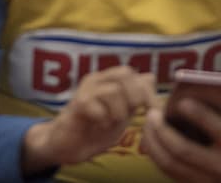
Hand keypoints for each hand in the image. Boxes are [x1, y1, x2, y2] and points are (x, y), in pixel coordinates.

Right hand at [22, 67, 156, 169]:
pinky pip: (99, 107)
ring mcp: (85, 89)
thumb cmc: (96, 129)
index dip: (148, 93)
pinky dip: (104, 121)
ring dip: (118, 113)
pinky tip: (99, 126)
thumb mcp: (122, 114)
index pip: (135, 74)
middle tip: (129, 116)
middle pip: (125, 74)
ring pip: (114, 91)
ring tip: (110, 122)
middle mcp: (96, 79)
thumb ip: (135, 99)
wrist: (69, 145)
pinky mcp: (77, 104)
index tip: (151, 113)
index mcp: (108, 80)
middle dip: (135, 98)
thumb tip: (150, 78)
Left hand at [141, 102, 220, 182]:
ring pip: (170, 163)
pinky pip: (168, 172)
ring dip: (153, 142)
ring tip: (148, 123)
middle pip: (183, 150)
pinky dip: (155, 154)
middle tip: (152, 113)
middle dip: (163, 130)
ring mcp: (206, 181)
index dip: (199, 115)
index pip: (218, 130)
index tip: (181, 102)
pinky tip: (150, 138)